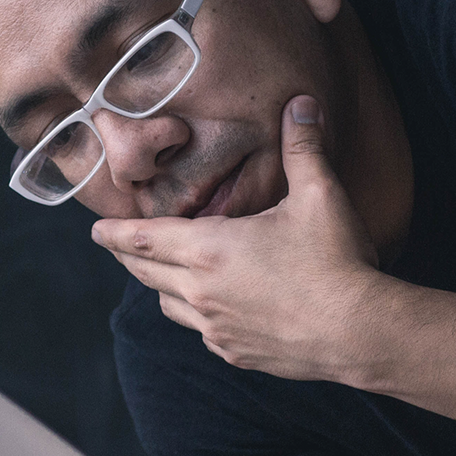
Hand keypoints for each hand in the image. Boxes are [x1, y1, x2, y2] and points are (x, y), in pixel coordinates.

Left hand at [93, 95, 386, 382]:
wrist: (360, 332)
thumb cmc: (337, 261)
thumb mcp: (320, 194)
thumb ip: (303, 147)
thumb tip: (302, 102)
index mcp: (209, 249)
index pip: (140, 239)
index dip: (114, 233)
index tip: (95, 230)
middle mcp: (201, 291)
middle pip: (145, 272)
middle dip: (127, 256)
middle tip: (115, 246)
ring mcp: (215, 327)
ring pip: (167, 305)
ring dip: (159, 286)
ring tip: (160, 273)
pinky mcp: (235, 353)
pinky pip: (200, 332)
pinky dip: (193, 316)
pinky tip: (209, 308)